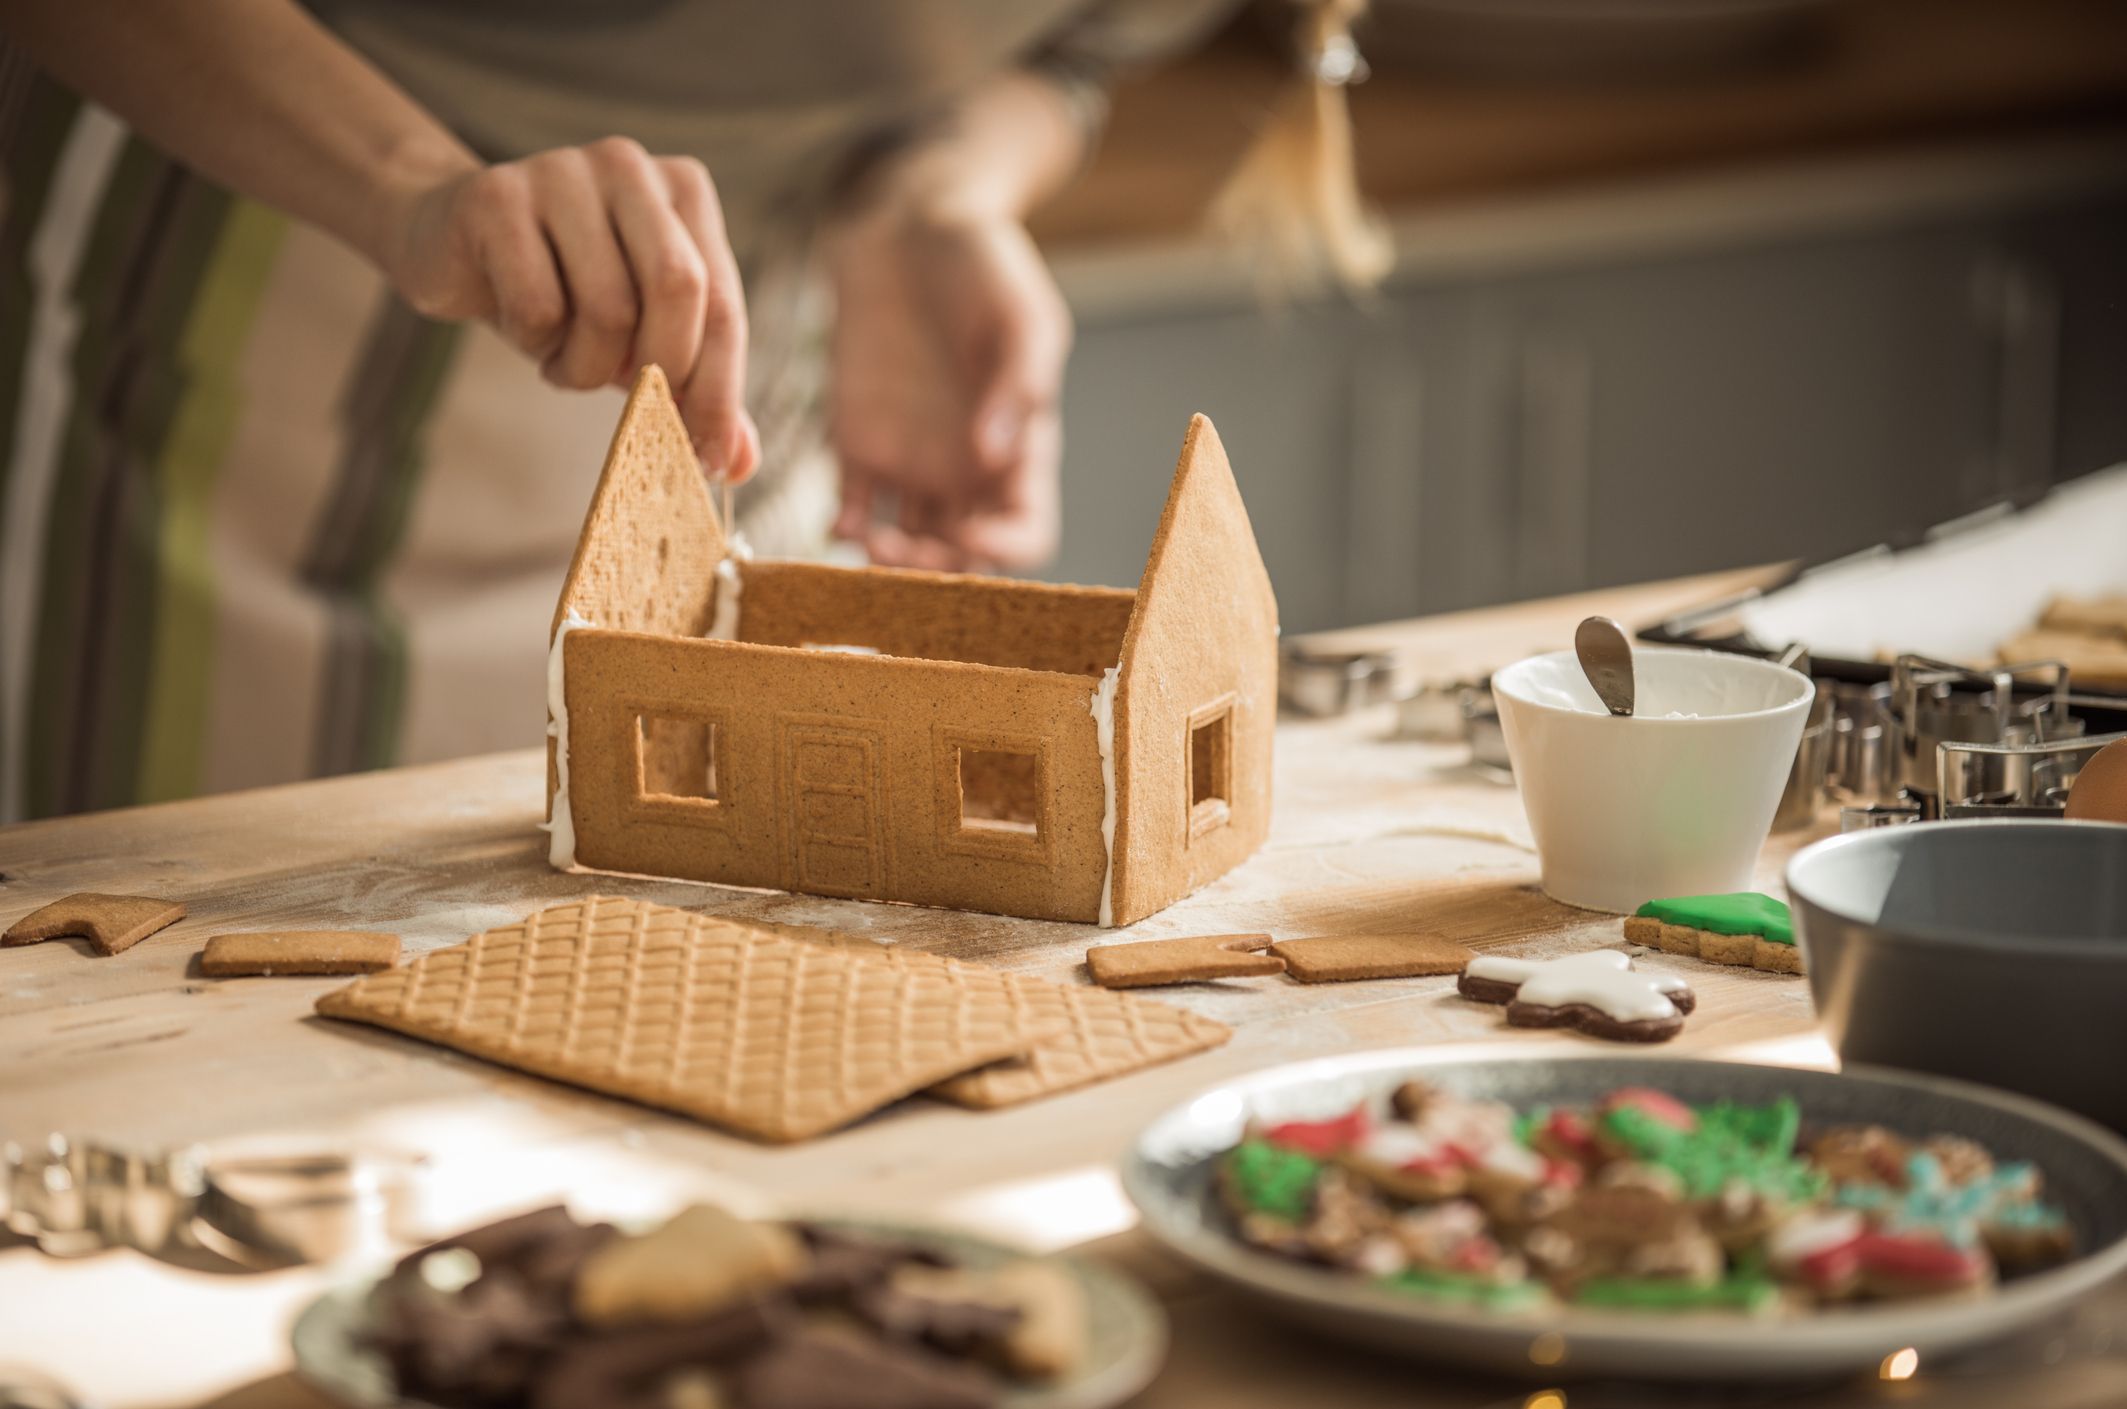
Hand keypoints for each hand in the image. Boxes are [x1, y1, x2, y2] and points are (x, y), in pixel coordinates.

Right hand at [381, 136, 758, 480]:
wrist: (448, 242)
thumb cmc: (563, 290)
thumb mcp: (639, 336)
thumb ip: (694, 388)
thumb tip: (738, 462)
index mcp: (684, 191)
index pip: (724, 302)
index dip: (720, 388)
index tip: (710, 458)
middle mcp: (630, 166)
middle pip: (679, 289)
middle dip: (661, 372)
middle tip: (633, 407)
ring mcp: (561, 171)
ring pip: (608, 308)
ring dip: (587, 367)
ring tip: (565, 359)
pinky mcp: (496, 195)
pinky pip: (539, 307)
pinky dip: (536, 343)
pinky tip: (522, 328)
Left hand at [827, 202, 1068, 569]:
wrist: (912, 224)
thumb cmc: (984, 264)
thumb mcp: (1023, 315)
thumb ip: (1019, 383)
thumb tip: (995, 456)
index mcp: (1022, 448)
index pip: (1026, 528)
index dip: (1005, 547)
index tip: (975, 536)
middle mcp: (967, 469)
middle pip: (959, 553)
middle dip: (935, 567)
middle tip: (902, 551)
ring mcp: (912, 460)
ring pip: (905, 543)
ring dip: (888, 559)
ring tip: (867, 543)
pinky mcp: (858, 441)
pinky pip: (852, 505)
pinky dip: (845, 527)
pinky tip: (839, 523)